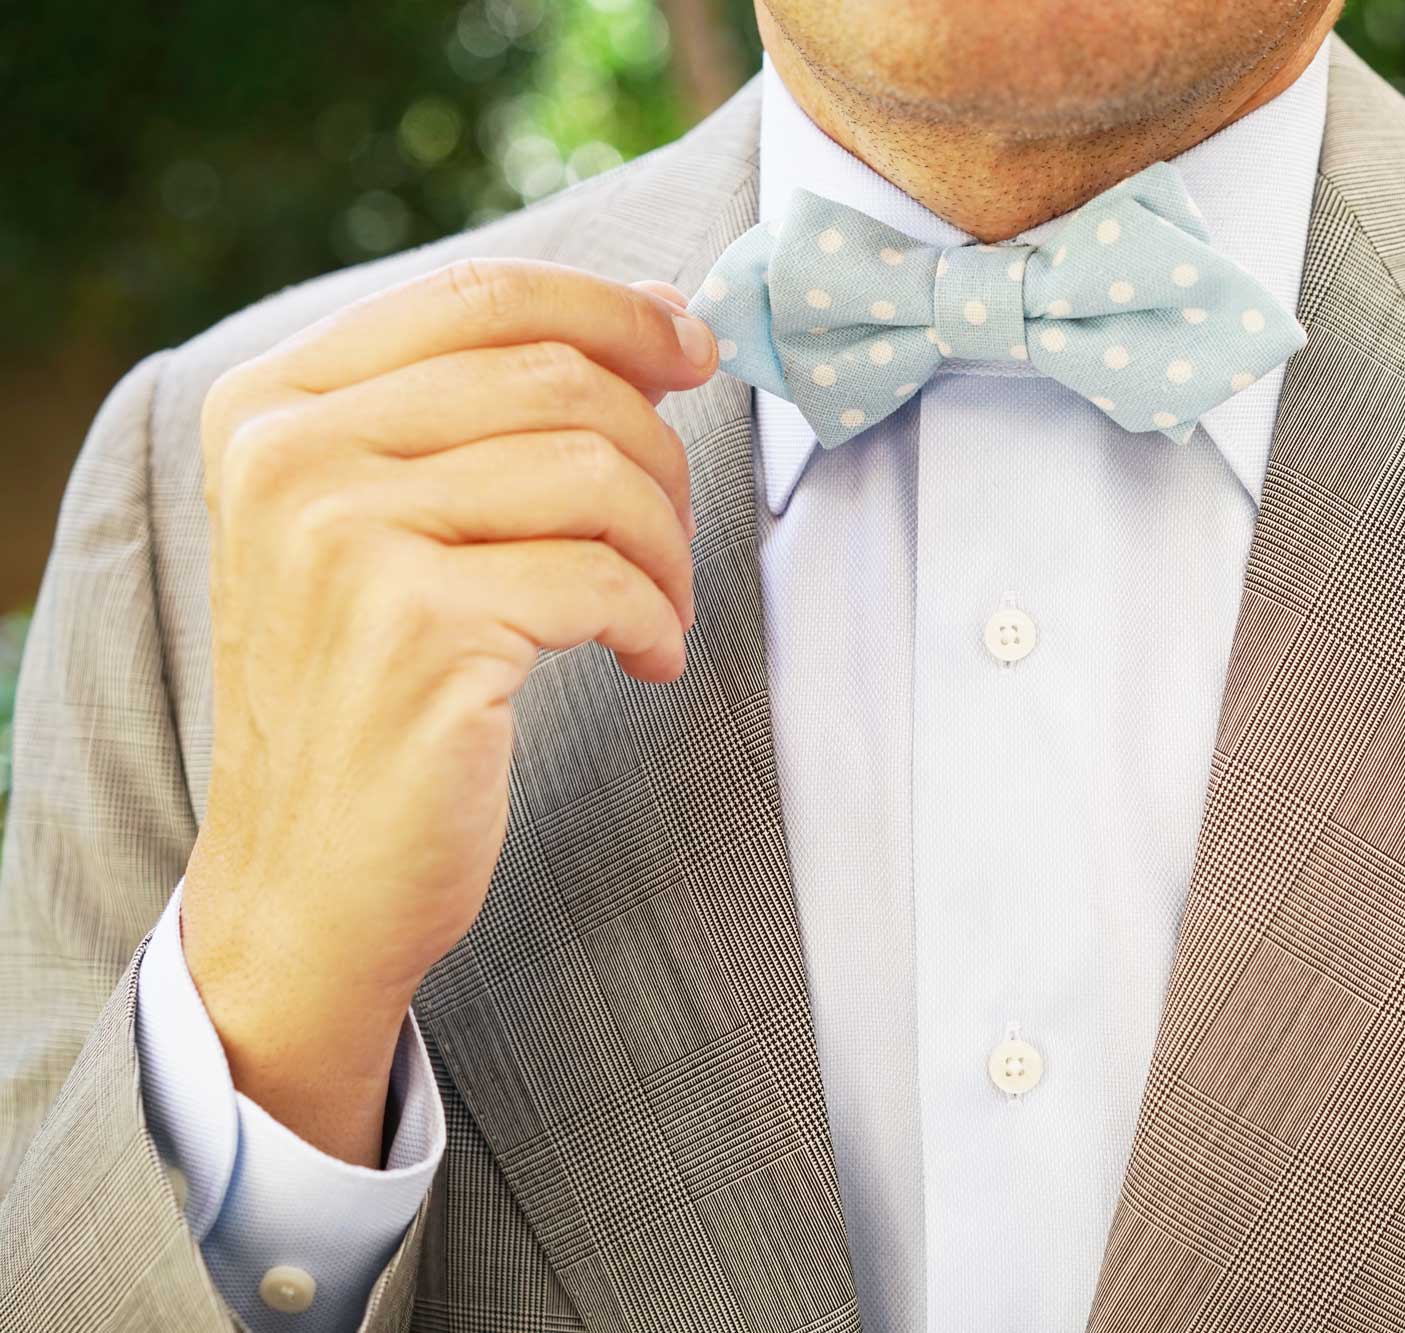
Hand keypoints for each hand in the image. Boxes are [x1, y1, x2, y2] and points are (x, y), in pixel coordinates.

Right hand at [179, 258, 716, 1164]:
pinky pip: (603, 578)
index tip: (692, 351)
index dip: (614, 311)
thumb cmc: (367, 696)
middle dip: (658, 451)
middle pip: (557, 379)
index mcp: (273, 404)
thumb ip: (474, 413)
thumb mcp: (376, 526)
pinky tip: (645, 660)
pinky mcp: (419, 631)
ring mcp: (346, 541)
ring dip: (667, 546)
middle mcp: (292, 455)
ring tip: (661, 607)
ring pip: (594, 473)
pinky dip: (655, 620)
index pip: (482, 294)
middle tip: (676, 533)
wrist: (307, 883)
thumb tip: (654, 316)